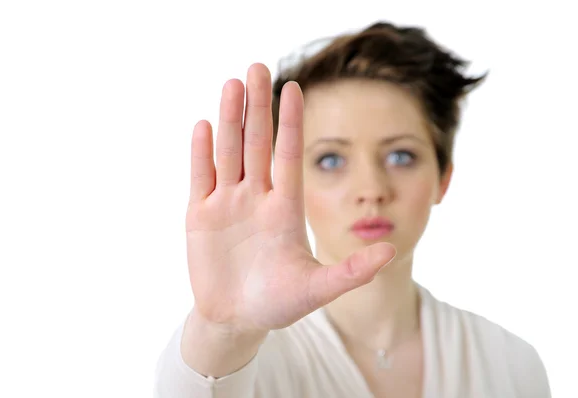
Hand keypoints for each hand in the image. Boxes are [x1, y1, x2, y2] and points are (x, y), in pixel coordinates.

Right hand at [185, 63, 395, 335]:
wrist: (235, 321)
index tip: (296, 88)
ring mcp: (227, 204)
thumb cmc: (277, 304)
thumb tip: (393, 252)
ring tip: (233, 83)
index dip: (291, 123)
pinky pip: (201, 177)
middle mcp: (257, 198)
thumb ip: (352, 272)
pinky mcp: (201, 216)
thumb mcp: (317, 289)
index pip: (289, 156)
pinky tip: (205, 124)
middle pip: (257, 144)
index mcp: (285, 209)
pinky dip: (202, 152)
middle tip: (258, 68)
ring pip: (229, 152)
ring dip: (230, 119)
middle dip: (258, 107)